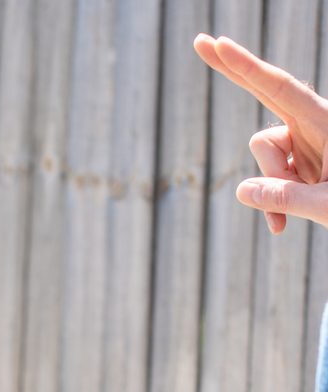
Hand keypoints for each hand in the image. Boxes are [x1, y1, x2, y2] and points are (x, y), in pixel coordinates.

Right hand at [194, 33, 327, 231]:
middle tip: (200, 42)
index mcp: (327, 122)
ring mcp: (305, 144)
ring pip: (264, 159)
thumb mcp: (326, 205)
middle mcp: (313, 126)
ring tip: (294, 218)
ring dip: (274, 190)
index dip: (245, 66)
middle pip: (264, 111)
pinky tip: (283, 226)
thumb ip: (284, 197)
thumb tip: (241, 191)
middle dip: (242, 94)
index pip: (278, 88)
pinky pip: (270, 180)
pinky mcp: (301, 163)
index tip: (217, 42)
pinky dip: (273, 203)